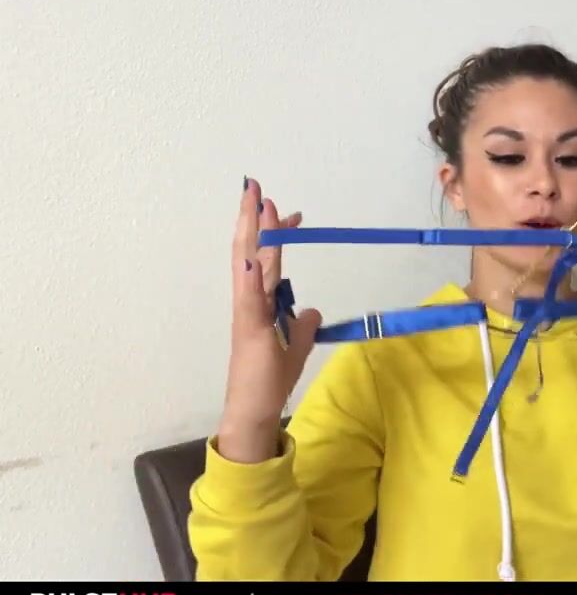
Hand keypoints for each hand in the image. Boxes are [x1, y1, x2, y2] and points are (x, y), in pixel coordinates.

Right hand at [216, 178, 321, 462]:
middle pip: (248, 251)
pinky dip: (250, 276)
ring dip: (254, 235)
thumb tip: (311, 308)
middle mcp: (246, 301)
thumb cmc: (270, 378)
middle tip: (255, 185)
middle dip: (252, 218)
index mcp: (256, 302)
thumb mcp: (296, 345)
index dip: (273, 234)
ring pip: (248, 266)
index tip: (288, 211)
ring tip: (258, 204)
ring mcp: (246, 314)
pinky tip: (253, 257)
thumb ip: (302, 324)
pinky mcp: (249, 331)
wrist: (254, 408)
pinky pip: (249, 299)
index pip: (264, 258)